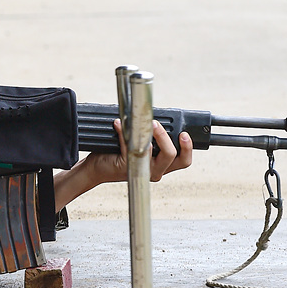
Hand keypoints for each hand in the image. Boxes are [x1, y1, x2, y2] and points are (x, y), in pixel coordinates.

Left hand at [53, 119, 192, 210]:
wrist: (99, 167)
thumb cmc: (120, 155)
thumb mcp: (143, 145)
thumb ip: (153, 136)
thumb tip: (156, 117)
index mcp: (162, 165)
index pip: (183, 160)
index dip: (188, 148)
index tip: (184, 133)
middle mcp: (155, 170)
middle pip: (172, 156)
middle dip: (166, 137)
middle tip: (158, 124)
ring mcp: (141, 169)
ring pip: (153, 152)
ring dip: (149, 134)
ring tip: (146, 123)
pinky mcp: (126, 165)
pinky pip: (129, 146)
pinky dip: (124, 132)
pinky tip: (119, 124)